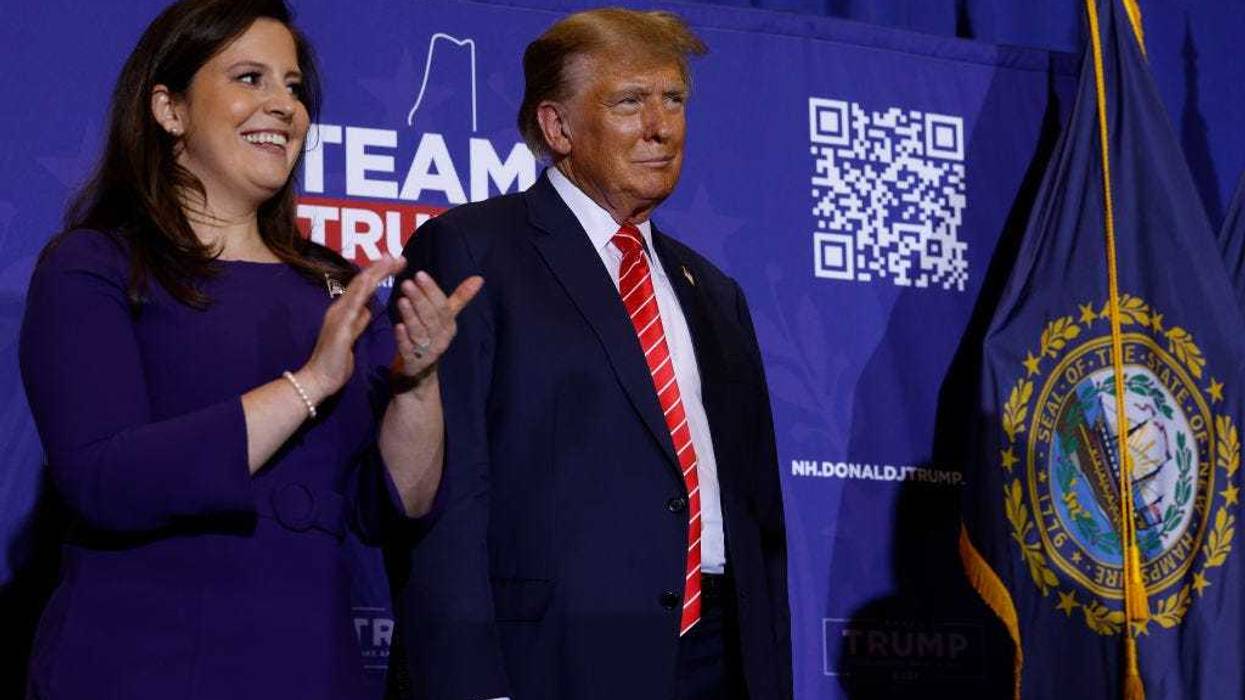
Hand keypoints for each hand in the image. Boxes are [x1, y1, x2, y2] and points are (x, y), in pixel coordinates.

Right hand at [297, 256, 406, 402]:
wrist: (318, 379)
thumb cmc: (335, 361)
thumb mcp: (352, 336)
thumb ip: (359, 322)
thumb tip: (368, 309)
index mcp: (345, 311)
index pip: (363, 287)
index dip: (378, 273)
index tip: (394, 262)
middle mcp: (340, 308)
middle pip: (361, 281)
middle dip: (379, 267)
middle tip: (397, 255)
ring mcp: (338, 316)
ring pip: (357, 288)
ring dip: (374, 273)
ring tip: (389, 261)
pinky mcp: (339, 327)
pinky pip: (352, 306)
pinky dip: (362, 292)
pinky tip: (371, 282)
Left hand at [392, 271, 483, 386]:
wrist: (420, 371)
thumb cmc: (431, 336)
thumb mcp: (446, 317)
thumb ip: (460, 298)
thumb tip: (479, 278)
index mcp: (449, 325)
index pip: (442, 305)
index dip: (431, 290)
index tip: (420, 274)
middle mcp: (441, 338)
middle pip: (431, 317)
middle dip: (419, 299)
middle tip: (407, 283)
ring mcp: (428, 352)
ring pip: (420, 332)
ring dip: (411, 316)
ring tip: (401, 300)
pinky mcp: (414, 363)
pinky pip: (409, 350)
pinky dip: (403, 339)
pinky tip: (397, 327)